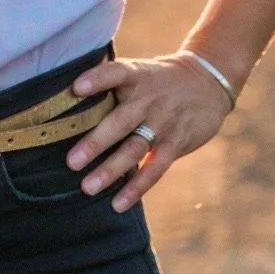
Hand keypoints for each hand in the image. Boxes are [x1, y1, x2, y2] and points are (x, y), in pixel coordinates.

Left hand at [66, 52, 234, 211]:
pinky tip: (118, 203)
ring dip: (111, 170)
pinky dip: (137, 187)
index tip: (75, 88)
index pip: (114, 73)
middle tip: (71, 162)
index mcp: (135, 75)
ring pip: (134, 148)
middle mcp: (148, 99)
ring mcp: (163, 122)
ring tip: (87, 187)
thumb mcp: (139, 71)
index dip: (96, 79)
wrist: (207, 82)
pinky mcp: (176, 142)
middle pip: (120, 121)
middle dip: (96, 142)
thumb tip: (67, 95)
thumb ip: (112, 83)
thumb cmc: (158, 79)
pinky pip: (155, 168)